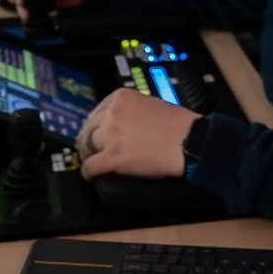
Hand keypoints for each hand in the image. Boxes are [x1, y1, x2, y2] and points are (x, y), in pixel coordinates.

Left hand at [75, 88, 196, 178]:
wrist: (186, 140)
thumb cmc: (176, 123)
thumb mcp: (148, 103)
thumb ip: (131, 110)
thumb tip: (124, 122)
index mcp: (119, 98)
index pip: (97, 112)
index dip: (95, 125)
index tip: (96, 133)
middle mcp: (110, 113)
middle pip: (88, 128)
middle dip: (87, 140)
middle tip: (89, 149)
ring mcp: (109, 135)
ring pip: (85, 146)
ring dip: (87, 155)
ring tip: (90, 161)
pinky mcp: (112, 157)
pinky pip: (90, 166)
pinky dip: (87, 172)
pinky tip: (90, 175)